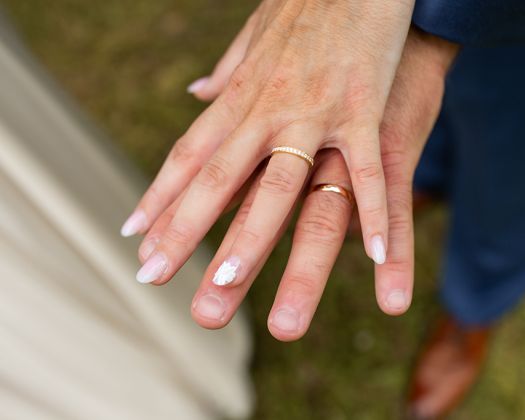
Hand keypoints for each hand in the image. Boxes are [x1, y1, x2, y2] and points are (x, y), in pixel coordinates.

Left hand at [122, 0, 416, 289]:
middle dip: (183, 228)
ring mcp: (314, 110)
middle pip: (219, 176)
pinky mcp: (362, 109)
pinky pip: (365, 169)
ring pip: (278, 179)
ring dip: (253, 232)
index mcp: (244, 94)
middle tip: (151, 276)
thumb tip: (196, 94)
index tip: (133, 235)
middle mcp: (269, 106)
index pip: (192, 152)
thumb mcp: (258, 33)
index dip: (160, 195)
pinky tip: (372, 256)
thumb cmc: (310, 3)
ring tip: (226, 278)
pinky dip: (370, 210)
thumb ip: (228, 72)